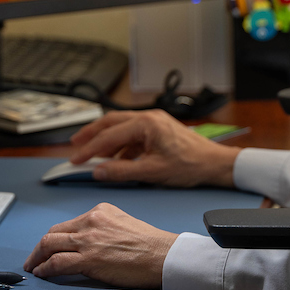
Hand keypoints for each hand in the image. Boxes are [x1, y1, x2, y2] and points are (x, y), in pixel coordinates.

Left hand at [24, 202, 177, 288]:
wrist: (162, 255)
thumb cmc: (150, 244)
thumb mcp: (123, 223)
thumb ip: (103, 227)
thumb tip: (88, 242)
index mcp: (100, 211)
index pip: (68, 223)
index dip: (55, 237)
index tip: (50, 245)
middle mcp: (91, 221)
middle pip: (54, 232)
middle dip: (40, 246)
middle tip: (34, 257)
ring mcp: (88, 239)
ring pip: (49, 244)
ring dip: (37, 257)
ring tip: (33, 266)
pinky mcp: (88, 259)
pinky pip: (56, 263)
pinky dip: (45, 268)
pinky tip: (42, 273)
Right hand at [68, 109, 240, 187]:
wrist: (214, 163)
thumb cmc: (189, 165)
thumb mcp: (151, 172)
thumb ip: (121, 171)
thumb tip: (97, 171)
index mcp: (146, 124)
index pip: (109, 136)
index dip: (89, 149)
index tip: (75, 160)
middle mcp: (148, 117)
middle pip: (111, 122)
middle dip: (91, 134)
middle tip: (74, 145)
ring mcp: (154, 121)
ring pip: (121, 126)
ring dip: (105, 139)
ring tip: (91, 153)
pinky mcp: (158, 129)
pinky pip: (132, 134)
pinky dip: (121, 145)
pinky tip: (116, 159)